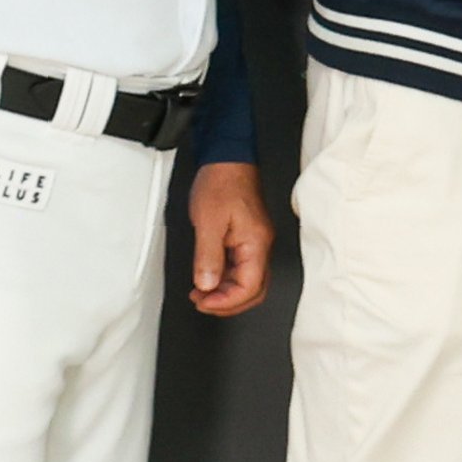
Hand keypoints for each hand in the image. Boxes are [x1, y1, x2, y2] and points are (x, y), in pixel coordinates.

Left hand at [183, 160, 271, 315]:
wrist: (227, 159)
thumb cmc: (221, 182)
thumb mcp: (208, 222)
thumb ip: (207, 256)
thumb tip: (206, 285)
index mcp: (256, 243)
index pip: (250, 287)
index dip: (226, 301)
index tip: (203, 301)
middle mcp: (260, 245)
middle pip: (254, 290)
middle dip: (228, 303)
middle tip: (202, 302)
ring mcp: (255, 242)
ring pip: (248, 281)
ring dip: (225, 292)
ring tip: (201, 292)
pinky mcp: (247, 238)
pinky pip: (241, 268)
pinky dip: (225, 279)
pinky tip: (208, 277)